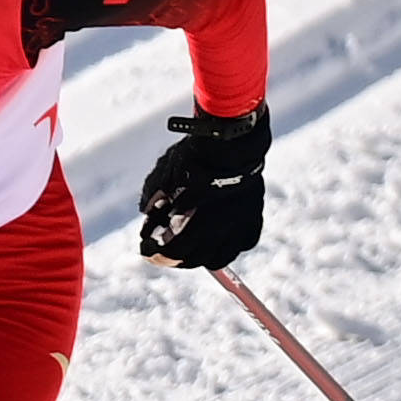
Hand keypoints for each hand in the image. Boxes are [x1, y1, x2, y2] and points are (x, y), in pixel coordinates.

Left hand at [140, 107, 267, 269]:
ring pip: (217, 259)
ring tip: (189, 249)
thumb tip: (148, 222)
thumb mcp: (162, 176)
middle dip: (173, 258)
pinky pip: (242, 244)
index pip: (169, 251)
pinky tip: (217, 239)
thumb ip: (153, 202)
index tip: (146, 249)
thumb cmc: (193, 157)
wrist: (231, 141)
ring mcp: (239, 224)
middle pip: (192, 259)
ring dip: (199, 257)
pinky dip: (228, 247)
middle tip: (163, 252)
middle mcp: (218, 227)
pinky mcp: (254, 217)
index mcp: (193, 218)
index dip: (154, 252)